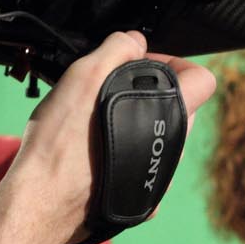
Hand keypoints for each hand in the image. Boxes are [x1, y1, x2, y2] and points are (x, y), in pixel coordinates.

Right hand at [11, 30, 216, 243]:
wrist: (42, 201)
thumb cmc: (62, 144)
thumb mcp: (86, 76)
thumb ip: (118, 49)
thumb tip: (135, 41)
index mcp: (171, 118)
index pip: (202, 79)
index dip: (175, 63)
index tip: (142, 65)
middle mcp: (173, 151)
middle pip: (181, 107)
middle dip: (152, 92)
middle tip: (115, 88)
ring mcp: (159, 178)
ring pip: (160, 137)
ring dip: (137, 122)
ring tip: (100, 121)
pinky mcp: (141, 197)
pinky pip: (142, 163)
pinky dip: (125, 152)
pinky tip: (96, 150)